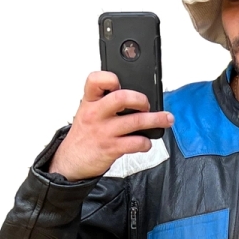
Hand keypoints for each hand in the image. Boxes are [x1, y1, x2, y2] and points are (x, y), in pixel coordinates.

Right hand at [47, 71, 174, 180]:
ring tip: (166, 119)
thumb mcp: (87, 112)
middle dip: (141, 99)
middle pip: (121, 98)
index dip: (110, 78)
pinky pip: (135, 143)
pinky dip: (146, 143)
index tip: (120, 82)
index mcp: (89, 101)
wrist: (71, 161)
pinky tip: (146, 142)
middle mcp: (96, 114)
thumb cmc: (84, 135)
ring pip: (135, 121)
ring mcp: (104, 132)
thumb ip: (104, 102)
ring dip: (155, 120)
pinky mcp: (111, 148)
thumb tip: (133, 97)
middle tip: (147, 104)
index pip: (95, 80)